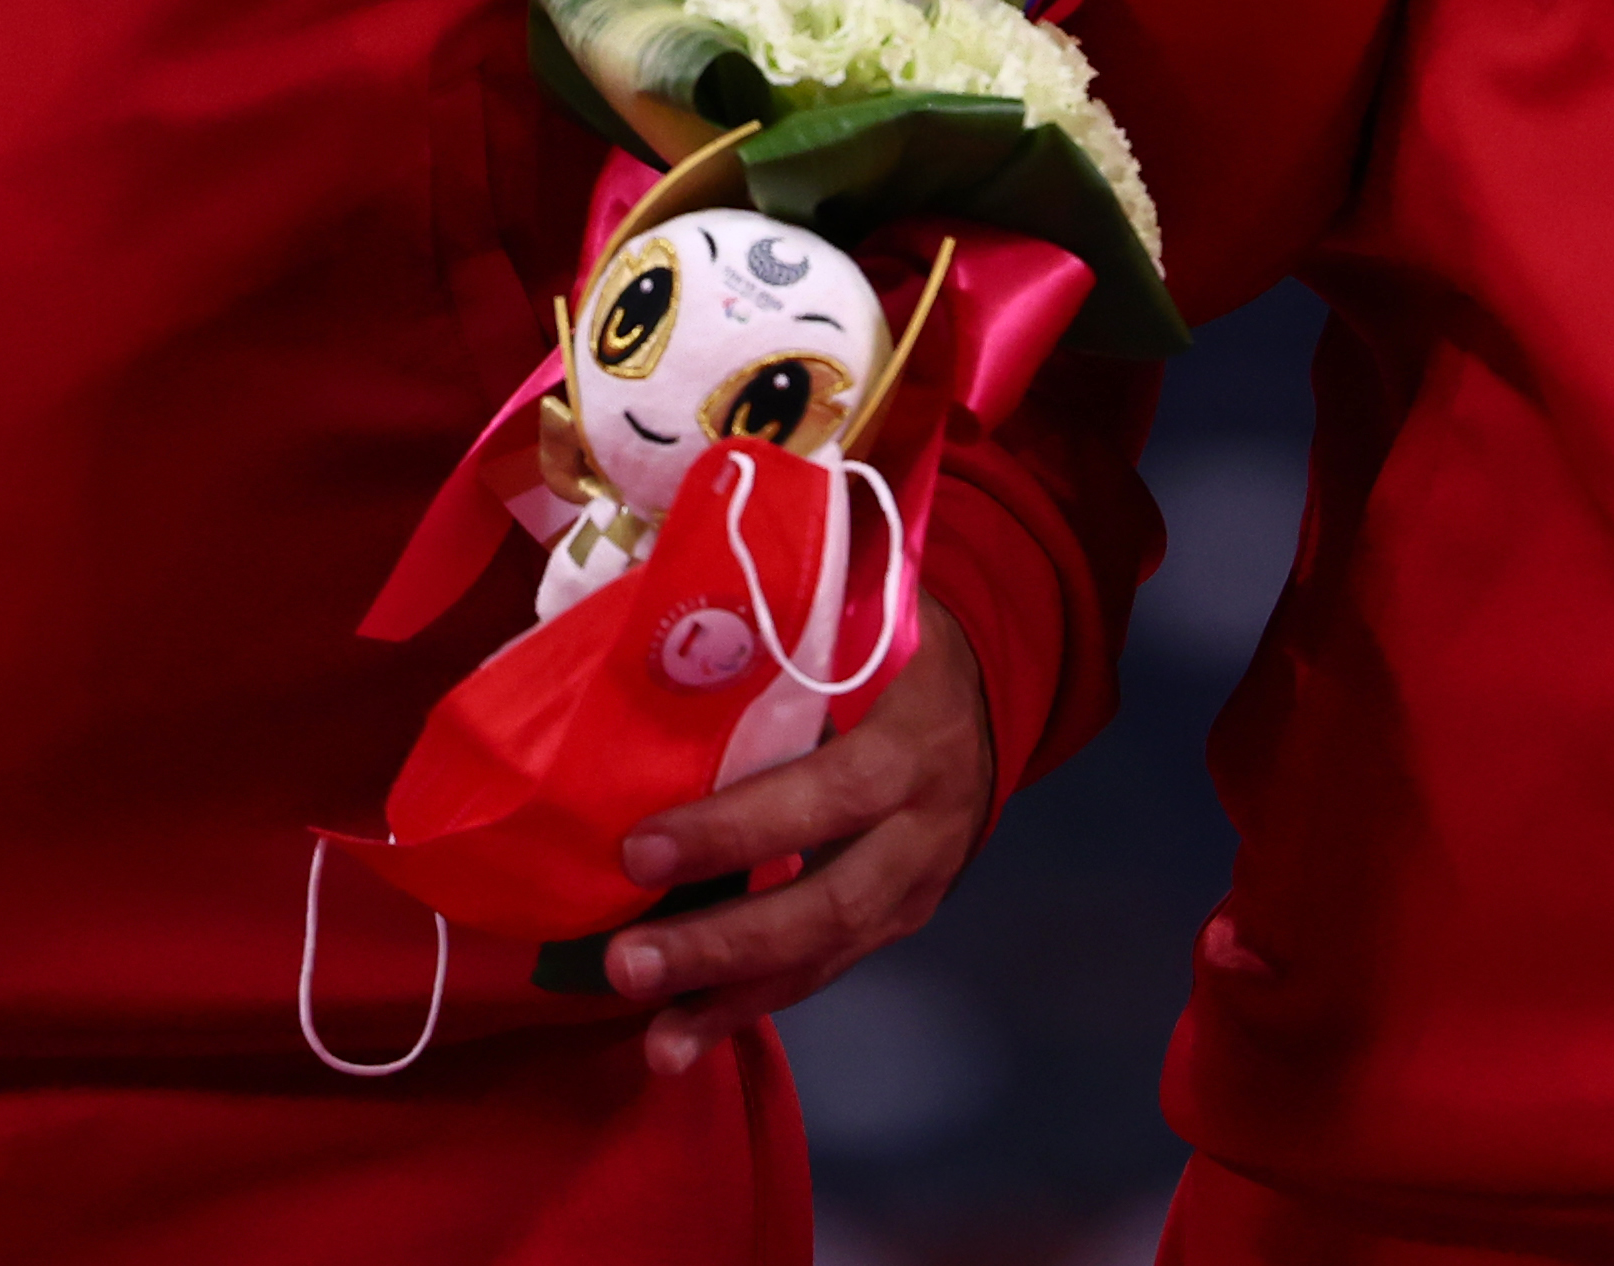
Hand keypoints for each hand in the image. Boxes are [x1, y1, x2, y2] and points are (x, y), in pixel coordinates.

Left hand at [598, 600, 993, 1074]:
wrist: (987, 684)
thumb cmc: (890, 629)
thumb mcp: (862, 596)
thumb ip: (781, 598)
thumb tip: (641, 571)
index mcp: (914, 726)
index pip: (829, 789)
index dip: (738, 827)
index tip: (637, 850)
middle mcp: (927, 816)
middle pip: (830, 897)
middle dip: (726, 936)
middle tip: (626, 961)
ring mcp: (920, 877)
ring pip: (829, 951)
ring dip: (734, 994)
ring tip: (654, 1038)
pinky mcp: (900, 917)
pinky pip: (825, 970)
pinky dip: (752, 1006)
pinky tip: (682, 1041)